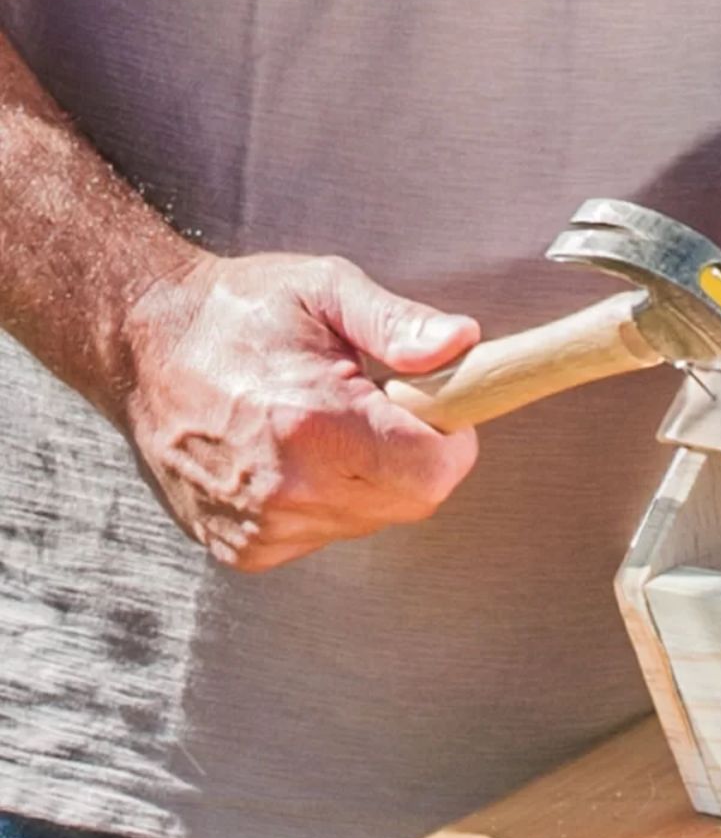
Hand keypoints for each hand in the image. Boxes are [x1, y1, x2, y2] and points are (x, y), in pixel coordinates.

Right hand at [117, 252, 480, 571]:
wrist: (142, 348)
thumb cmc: (236, 313)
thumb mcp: (324, 289)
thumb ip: (397, 322)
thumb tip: (460, 345)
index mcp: (312, 422)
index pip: (433, 472)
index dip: (451, 439)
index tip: (434, 406)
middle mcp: (286, 488)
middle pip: (412, 501)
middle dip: (416, 455)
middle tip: (378, 404)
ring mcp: (262, 527)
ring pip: (371, 519)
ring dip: (372, 477)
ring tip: (328, 423)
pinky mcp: (247, 548)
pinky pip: (326, 533)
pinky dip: (330, 497)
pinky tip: (296, 453)